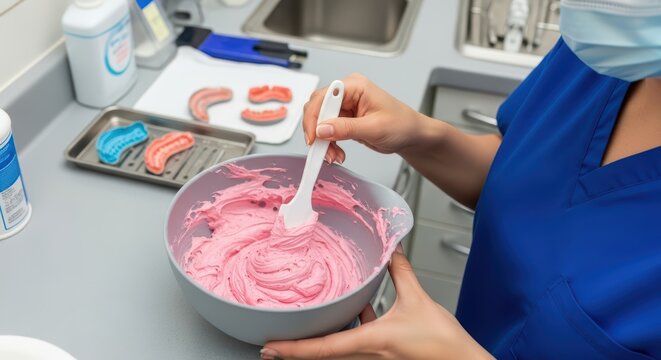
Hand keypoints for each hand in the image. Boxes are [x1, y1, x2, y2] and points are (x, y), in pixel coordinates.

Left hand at [260, 246, 493, 359]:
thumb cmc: (443, 345)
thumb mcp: (418, 300)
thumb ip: (401, 272)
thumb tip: (391, 250)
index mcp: (371, 342)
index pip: (322, 348)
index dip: (292, 348)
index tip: (270, 346)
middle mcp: (367, 356)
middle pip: (323, 355)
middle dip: (297, 350)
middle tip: (274, 342)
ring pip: (338, 352)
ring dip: (320, 343)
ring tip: (302, 332)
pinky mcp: (384, 358)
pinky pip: (357, 346)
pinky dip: (348, 334)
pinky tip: (355, 317)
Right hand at [303, 73, 427, 163]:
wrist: (412, 135)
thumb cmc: (402, 125)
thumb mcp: (374, 128)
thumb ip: (346, 128)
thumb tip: (321, 129)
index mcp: (354, 86)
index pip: (323, 96)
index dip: (314, 117)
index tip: (313, 137)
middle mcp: (347, 93)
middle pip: (317, 108)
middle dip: (317, 132)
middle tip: (322, 150)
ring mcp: (344, 107)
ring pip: (319, 122)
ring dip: (322, 141)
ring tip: (333, 155)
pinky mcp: (344, 120)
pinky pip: (327, 131)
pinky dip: (328, 144)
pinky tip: (337, 153)